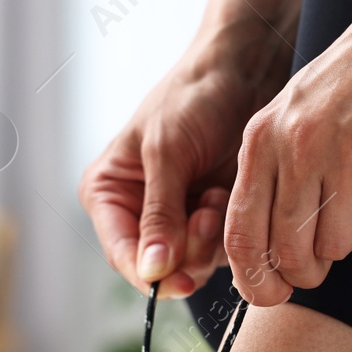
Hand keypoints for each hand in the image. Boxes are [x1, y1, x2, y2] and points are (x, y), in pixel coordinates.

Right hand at [79, 25, 289, 297]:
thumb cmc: (193, 98)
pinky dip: (226, 230)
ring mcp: (177, 217)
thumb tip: (151, 270)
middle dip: (185, 251)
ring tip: (217, 196)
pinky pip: (219, 250)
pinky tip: (226, 194)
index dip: (146, 273)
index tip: (175, 280)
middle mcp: (138, 211)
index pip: (121, 253)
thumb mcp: (167, 153)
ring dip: (208, 239)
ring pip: (191, 264)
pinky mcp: (211, 217)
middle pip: (157, 266)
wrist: (243, 71)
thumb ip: (159, 214)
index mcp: (109, 193)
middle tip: (205, 217)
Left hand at [225, 6, 351, 303]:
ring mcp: (345, 158)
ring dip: (347, 237)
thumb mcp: (288, 118)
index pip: (240, 233)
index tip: (268, 295)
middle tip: (316, 271)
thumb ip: (269, 177)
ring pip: (337, 245)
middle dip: (303, 274)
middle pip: (288, 251)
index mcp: (261, 141)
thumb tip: (264, 258)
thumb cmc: (347, 83)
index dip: (252, 278)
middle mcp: (298, 149)